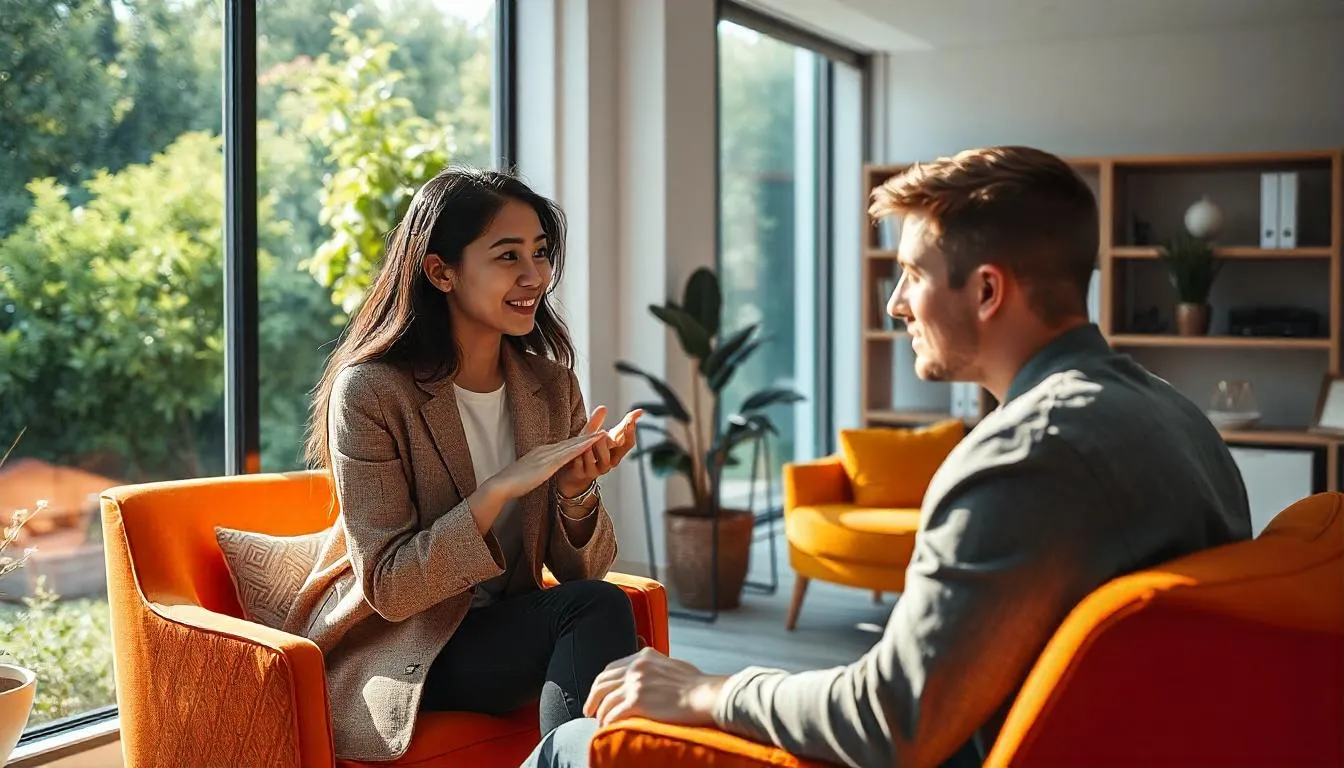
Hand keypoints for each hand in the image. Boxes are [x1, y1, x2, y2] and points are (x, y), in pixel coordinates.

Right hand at [480, 432, 605, 504]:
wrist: (500, 485)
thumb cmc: (513, 482)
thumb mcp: (529, 471)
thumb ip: (538, 467)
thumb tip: (543, 469)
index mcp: (541, 452)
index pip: (564, 445)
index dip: (579, 440)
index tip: (592, 435)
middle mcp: (545, 450)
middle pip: (570, 441)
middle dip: (587, 435)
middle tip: (603, 427)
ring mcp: (546, 456)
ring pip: (571, 446)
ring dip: (588, 440)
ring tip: (603, 434)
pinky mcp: (547, 465)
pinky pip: (567, 455)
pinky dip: (580, 448)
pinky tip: (590, 445)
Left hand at [556, 406, 643, 497]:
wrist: (573, 475)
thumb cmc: (586, 454)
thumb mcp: (590, 437)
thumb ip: (597, 422)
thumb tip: (603, 407)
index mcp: (614, 452)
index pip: (628, 442)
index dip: (631, 430)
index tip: (631, 418)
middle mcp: (609, 462)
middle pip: (617, 450)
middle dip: (611, 440)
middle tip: (603, 433)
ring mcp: (597, 469)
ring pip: (603, 459)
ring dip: (597, 449)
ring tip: (590, 442)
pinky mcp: (583, 474)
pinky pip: (584, 466)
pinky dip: (582, 459)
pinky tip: (578, 454)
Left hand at [582, 647, 725, 727]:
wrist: (706, 695)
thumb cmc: (696, 685)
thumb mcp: (672, 665)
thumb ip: (656, 667)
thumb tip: (650, 675)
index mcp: (644, 656)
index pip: (612, 668)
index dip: (602, 683)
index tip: (599, 694)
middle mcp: (636, 666)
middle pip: (602, 682)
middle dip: (592, 698)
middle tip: (588, 711)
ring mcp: (636, 683)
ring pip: (604, 700)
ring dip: (599, 714)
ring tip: (599, 724)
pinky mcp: (637, 701)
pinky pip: (613, 714)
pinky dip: (607, 723)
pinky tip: (607, 730)